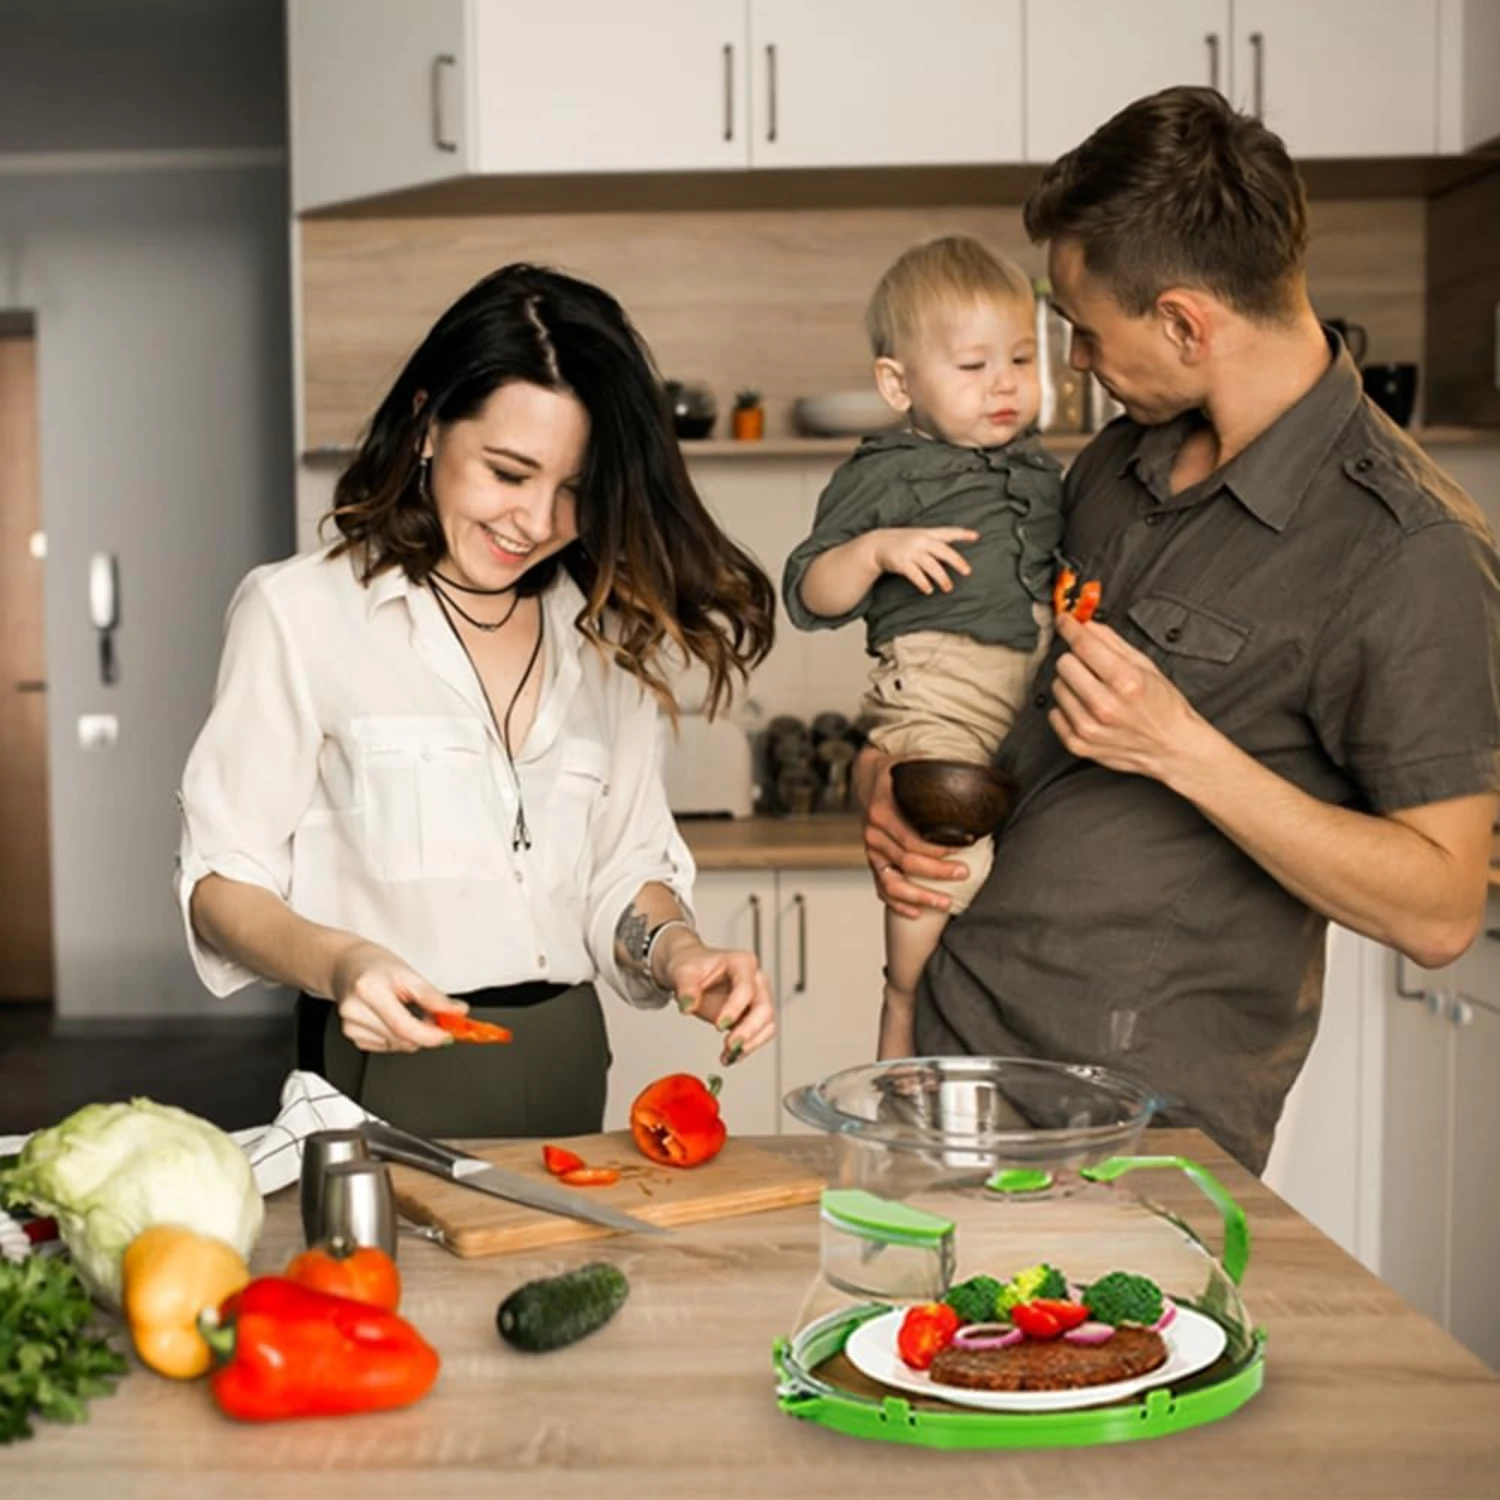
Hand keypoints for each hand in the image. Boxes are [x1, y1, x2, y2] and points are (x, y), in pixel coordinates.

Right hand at [328, 939, 468, 1052]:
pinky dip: (397, 1036)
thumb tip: (457, 1012)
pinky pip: (386, 1046)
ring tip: (407, 1009)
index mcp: (369, 990)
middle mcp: (355, 1010)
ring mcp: (350, 1026)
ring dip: (411, 1034)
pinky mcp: (352, 1036)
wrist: (346, 965)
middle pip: (401, 1039)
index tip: (448, 1034)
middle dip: (425, 1033)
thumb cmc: (375, 965)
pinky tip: (392, 1017)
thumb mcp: (408, 973)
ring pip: (396, 1045)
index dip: (430, 1035)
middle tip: (434, 1017)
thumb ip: (434, 997)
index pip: (404, 1026)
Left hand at [660, 938, 775, 1066]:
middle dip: (749, 1031)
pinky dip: (747, 1048)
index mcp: (742, 963)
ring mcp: (757, 998)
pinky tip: (729, 1056)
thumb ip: (686, 988)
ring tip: (728, 1055)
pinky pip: (758, 1035)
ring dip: (751, 1043)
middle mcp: (755, 980)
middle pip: (764, 1008)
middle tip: (730, 1045)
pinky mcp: (753, 1015)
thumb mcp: (683, 971)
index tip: (719, 1026)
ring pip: (767, 1025)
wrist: (691, 972)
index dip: (735, 1008)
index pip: (746, 988)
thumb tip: (687, 1006)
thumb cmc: (693, 966)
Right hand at [852, 747, 969, 918]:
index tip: (964, 847)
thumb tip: (974, 773)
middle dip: (937, 872)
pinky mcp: (874, 862)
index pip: (911, 836)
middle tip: (963, 873)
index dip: (937, 847)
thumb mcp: (912, 765)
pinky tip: (916, 912)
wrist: (867, 778)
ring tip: (945, 903)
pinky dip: (898, 903)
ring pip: (892, 881)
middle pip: (906, 860)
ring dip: (919, 896)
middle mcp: (874, 832)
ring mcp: (872, 850)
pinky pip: (882, 888)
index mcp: (883, 808)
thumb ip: (936, 771)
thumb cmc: (896, 774)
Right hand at [869, 527, 978, 594]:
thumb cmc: (902, 542)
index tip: (976, 536)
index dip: (962, 534)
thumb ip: (934, 542)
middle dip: (956, 561)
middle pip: (943, 551)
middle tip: (967, 572)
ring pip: (931, 565)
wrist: (876, 544)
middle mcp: (920, 540)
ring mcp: (911, 551)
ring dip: (941, 578)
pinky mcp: (901, 562)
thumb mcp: (918, 536)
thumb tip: (954, 556)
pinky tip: (929, 590)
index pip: (948, 532)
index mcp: (927, 533)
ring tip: (948, 588)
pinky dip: (923, 583)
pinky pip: (915, 574)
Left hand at [1048, 613, 1214, 778]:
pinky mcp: (1079, 745)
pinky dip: (1067, 708)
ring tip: (1093, 691)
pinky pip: (1054, 714)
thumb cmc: (1163, 707)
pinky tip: (1087, 709)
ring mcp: (1090, 728)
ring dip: (1071, 684)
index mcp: (1125, 682)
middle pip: (1064, 664)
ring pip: (1057, 687)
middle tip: (1091, 666)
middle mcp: (1105, 706)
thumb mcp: (1146, 666)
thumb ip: (1113, 643)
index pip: (1083, 645)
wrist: (1172, 748)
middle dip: (1076, 659)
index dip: (1070, 627)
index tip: (1064, 620)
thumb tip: (1087, 625)